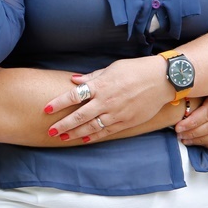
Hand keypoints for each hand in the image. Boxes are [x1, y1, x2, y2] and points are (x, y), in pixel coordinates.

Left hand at [42, 56, 171, 141]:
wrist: (161, 80)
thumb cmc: (136, 70)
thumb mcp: (112, 68)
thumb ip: (92, 77)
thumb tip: (75, 80)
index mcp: (101, 86)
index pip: (74, 96)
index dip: (58, 103)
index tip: (46, 109)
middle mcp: (106, 102)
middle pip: (79, 116)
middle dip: (63, 124)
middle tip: (50, 130)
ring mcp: (116, 114)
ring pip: (91, 127)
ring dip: (75, 133)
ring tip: (62, 137)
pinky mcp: (126, 122)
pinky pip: (106, 131)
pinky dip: (94, 136)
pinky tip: (84, 139)